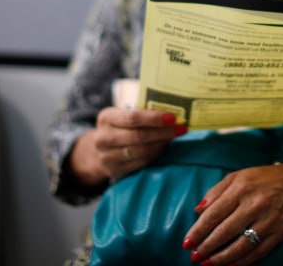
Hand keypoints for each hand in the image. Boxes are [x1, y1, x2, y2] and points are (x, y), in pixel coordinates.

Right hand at [69, 108, 186, 183]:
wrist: (100, 149)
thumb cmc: (120, 127)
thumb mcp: (123, 115)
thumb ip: (143, 112)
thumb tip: (172, 111)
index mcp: (106, 118)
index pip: (133, 117)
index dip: (155, 118)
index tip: (173, 117)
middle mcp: (103, 138)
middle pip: (139, 136)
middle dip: (163, 132)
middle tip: (181, 128)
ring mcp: (107, 157)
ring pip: (142, 151)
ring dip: (162, 144)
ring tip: (173, 137)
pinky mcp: (114, 171)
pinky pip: (141, 162)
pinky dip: (155, 154)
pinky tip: (163, 147)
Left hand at [183, 153, 282, 265]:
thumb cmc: (264, 178)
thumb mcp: (238, 176)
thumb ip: (216, 191)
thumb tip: (198, 210)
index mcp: (241, 188)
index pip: (214, 213)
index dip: (198, 230)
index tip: (187, 242)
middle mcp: (254, 204)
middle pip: (225, 231)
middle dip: (206, 247)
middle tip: (193, 257)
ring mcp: (268, 220)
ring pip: (241, 245)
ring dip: (221, 258)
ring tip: (207, 264)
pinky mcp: (280, 233)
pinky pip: (258, 252)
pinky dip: (243, 261)